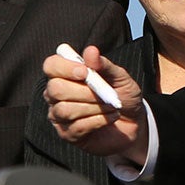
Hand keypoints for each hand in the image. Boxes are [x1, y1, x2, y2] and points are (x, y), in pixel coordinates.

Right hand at [42, 48, 149, 162]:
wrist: (134, 124)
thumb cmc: (122, 96)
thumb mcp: (120, 77)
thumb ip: (104, 65)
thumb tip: (91, 51)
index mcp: (65, 74)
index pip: (51, 66)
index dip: (65, 68)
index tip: (85, 72)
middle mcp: (56, 94)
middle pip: (55, 89)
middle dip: (83, 91)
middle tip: (106, 93)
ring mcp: (60, 115)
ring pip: (64, 110)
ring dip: (94, 107)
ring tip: (112, 106)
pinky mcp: (68, 134)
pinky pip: (77, 127)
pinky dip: (98, 120)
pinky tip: (111, 117)